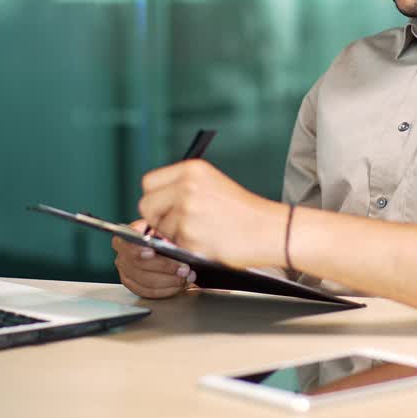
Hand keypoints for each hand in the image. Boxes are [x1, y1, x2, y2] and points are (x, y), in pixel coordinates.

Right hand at [112, 219, 195, 298]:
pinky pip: (150, 292)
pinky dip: (167, 289)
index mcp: (123, 240)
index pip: (128, 246)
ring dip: (169, 280)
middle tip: (183, 268)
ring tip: (186, 276)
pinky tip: (180, 284)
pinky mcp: (134, 287)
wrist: (158, 246)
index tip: (153, 251)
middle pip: (139, 266)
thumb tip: (171, 245)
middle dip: (164, 267)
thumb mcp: (160, 228)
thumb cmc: (159, 235)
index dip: (139, 250)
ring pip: (147, 282)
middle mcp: (121, 258)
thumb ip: (162, 233)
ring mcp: (126, 274)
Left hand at [138, 159, 285, 269]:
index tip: (165, 206)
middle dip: (157, 218)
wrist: (269, 230)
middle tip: (179, 224)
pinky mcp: (189, 236)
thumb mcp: (211, 185)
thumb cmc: (243, 211)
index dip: (155, 197)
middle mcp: (186, 187)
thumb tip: (150, 207)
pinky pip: (173, 245)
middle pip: (147, 205)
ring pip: (158, 228)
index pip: (149, 182)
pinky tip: (207, 242)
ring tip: (201, 232)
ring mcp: (187, 212)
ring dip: (173, 235)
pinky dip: (186, 248)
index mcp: (191, 170)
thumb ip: (181, 189)